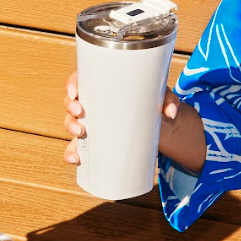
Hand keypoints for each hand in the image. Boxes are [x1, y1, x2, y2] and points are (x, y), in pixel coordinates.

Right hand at [62, 71, 179, 165]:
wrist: (155, 125)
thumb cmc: (152, 103)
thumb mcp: (161, 97)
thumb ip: (168, 100)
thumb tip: (169, 112)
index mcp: (102, 88)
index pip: (80, 81)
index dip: (72, 84)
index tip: (75, 91)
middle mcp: (91, 104)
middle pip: (71, 103)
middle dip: (70, 108)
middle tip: (81, 112)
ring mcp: (90, 123)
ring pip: (71, 123)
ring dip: (70, 128)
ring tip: (80, 133)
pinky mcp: (93, 141)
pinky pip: (76, 147)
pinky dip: (72, 153)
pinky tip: (75, 159)